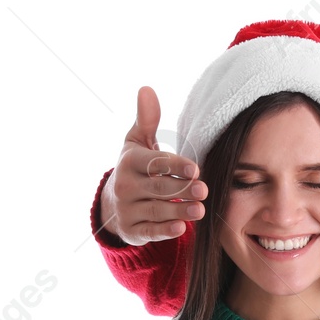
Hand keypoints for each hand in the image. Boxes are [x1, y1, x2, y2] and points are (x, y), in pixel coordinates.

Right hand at [98, 86, 206, 244]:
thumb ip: (147, 120)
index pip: (154, 163)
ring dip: (178, 210)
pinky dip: (164, 231)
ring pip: (156, 210)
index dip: (174, 166)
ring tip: (200, 210)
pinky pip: (149, 231)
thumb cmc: (136, 167)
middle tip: (204, 190)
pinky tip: (181, 228)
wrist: (115, 202)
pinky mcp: (132, 230)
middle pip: (157, 188)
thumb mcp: (138, 142)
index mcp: (129, 162)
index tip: (195, 169)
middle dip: (181, 189)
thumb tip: (146, 89)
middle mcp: (125, 186)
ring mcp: (127, 210)